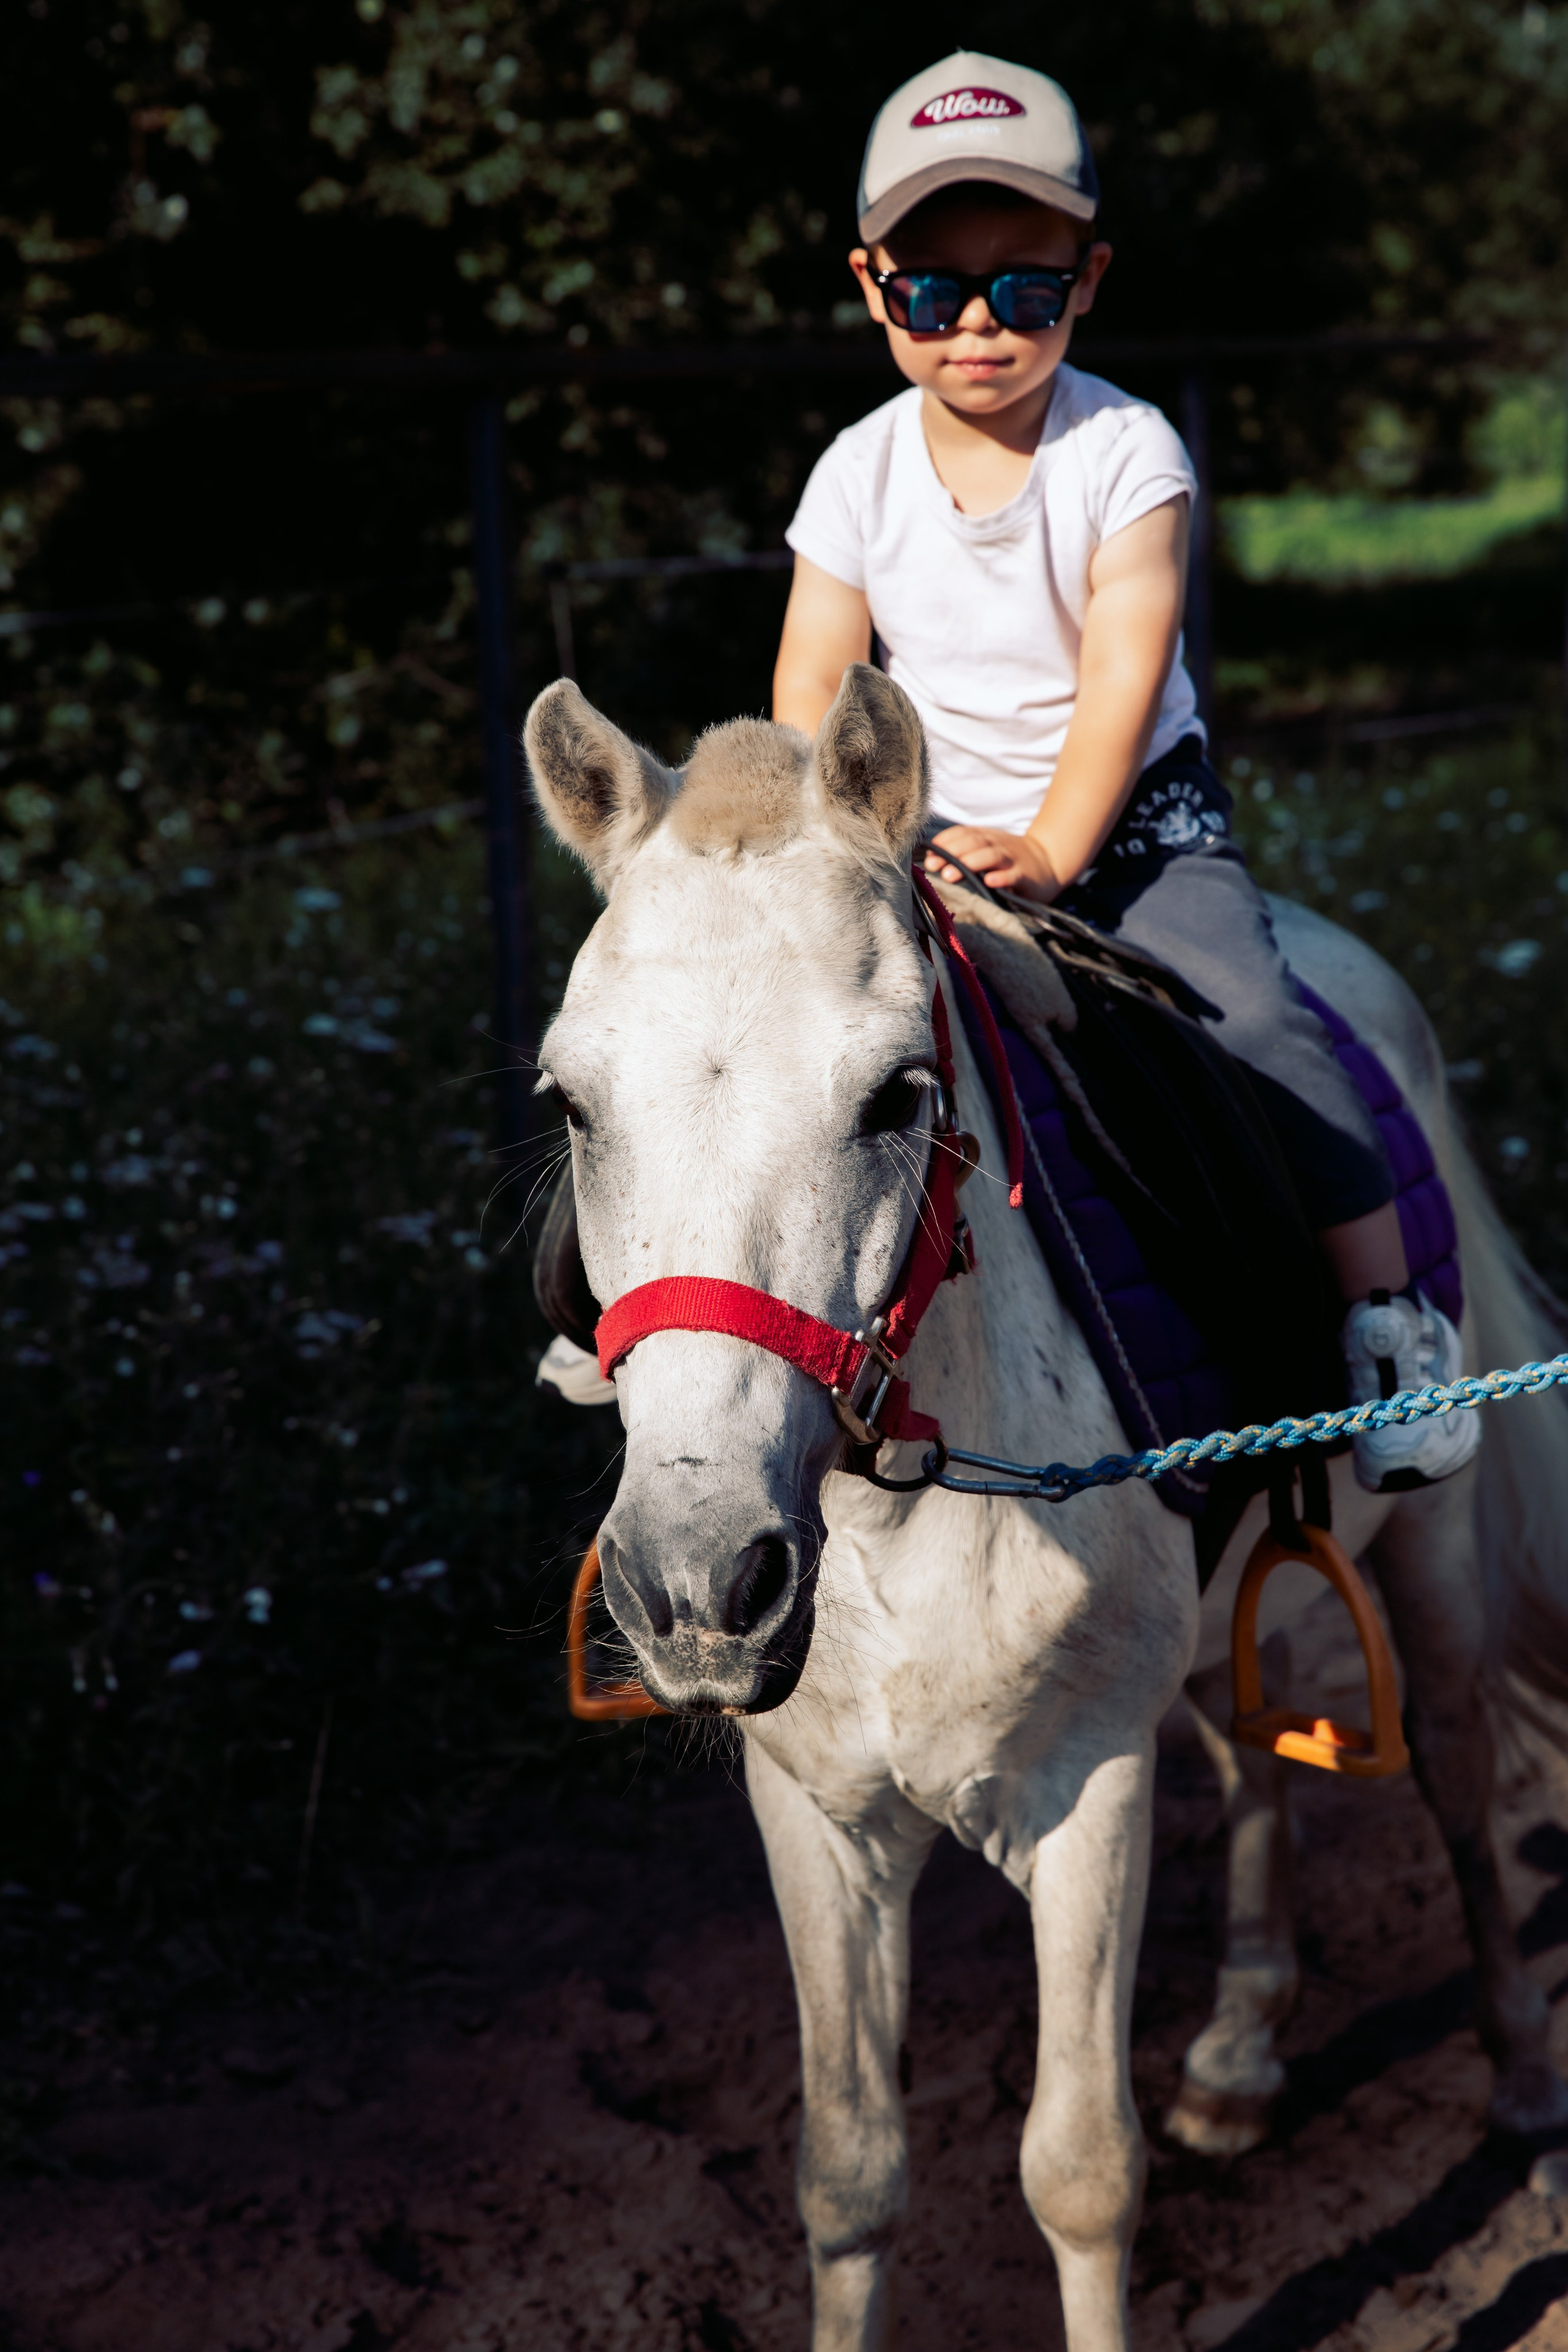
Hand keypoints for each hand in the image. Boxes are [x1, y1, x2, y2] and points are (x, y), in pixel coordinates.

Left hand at [923, 824, 1061, 901]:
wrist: (1048, 862)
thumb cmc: (1008, 859)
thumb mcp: (985, 851)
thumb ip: (961, 853)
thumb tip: (930, 858)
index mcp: (986, 838)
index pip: (963, 833)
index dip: (945, 841)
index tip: (928, 853)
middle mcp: (997, 844)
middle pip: (973, 843)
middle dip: (951, 852)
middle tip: (932, 866)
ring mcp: (1012, 859)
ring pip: (991, 856)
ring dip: (970, 863)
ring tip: (950, 875)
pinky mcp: (1025, 875)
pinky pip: (1013, 875)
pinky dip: (1001, 877)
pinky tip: (989, 882)